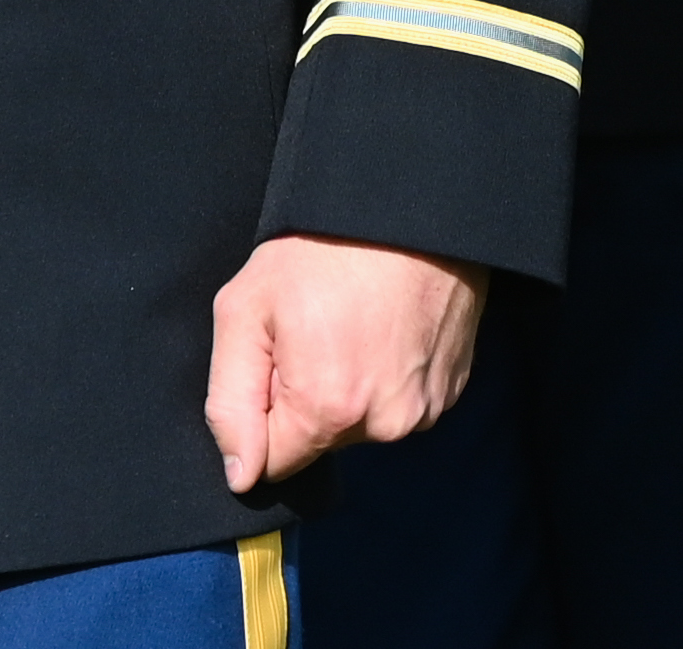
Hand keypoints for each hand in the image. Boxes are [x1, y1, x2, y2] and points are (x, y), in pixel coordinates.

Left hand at [203, 235, 485, 492]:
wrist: (409, 206)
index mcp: (327, 410)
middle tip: (317, 327)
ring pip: (362, 423)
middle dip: (308, 396)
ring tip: (354, 321)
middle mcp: (384, 424)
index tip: (280, 353)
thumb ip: (230, 403)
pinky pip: (400, 402)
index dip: (266, 407)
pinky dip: (388, 375)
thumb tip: (242, 476)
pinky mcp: (452, 389)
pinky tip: (387, 327)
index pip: (275, 461)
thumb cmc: (321, 248)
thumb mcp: (246, 310)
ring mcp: (426, 409)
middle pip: (322, 441)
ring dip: (351, 388)